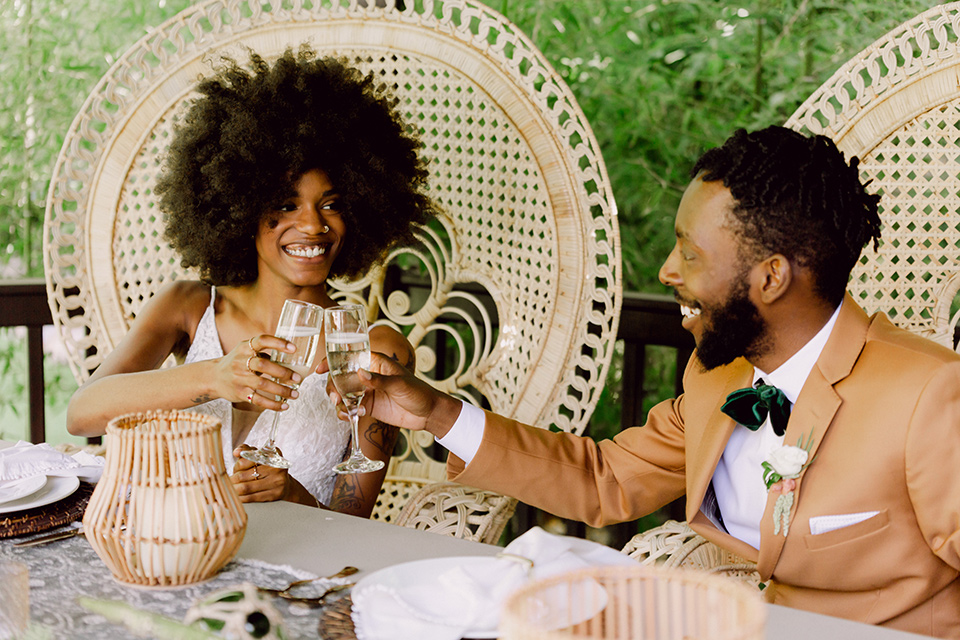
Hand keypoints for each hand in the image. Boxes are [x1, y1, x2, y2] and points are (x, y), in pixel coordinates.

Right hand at [215, 336, 300, 410]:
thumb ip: (263, 353)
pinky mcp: (240, 393)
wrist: (214, 377)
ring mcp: (239, 378)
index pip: (262, 341)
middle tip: (297, 378)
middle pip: (263, 365)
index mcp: (245, 348)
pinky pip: (258, 400)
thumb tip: (289, 360)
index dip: (278, 343)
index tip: (293, 349)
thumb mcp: (245, 351)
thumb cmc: (236, 362)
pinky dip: (273, 404)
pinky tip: (284, 405)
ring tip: (295, 394)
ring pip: (263, 384)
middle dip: (283, 372)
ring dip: (281, 390)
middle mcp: (241, 362)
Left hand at [230, 445, 291, 502]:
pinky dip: (241, 498)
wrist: (285, 485)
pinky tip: (238, 496)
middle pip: (243, 475)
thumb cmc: (267, 469)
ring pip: (246, 487)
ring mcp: (277, 482)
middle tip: (228, 482)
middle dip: (233, 479)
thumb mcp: (259, 456)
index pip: (247, 459)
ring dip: (234, 489)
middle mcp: (276, 467)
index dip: (238, 464)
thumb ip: (246, 450)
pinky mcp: (274, 495)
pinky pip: (251, 497)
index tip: (235, 469)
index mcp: (273, 454)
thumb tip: (236, 452)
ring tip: (231, 489)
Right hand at [318, 352, 460, 437]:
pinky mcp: (368, 407)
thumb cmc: (418, 392)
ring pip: (343, 394)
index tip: (319, 370)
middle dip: (332, 387)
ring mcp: (367, 391)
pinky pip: (350, 408)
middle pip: (340, 377)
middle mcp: (368, 375)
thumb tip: (360, 373)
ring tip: (343, 410)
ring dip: (338, 401)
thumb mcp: (400, 384)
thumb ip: (379, 380)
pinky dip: (346, 412)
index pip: (349, 357)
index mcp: (375, 362)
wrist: (428, 413)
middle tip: (335, 399)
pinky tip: (350, 417)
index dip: (332, 361)